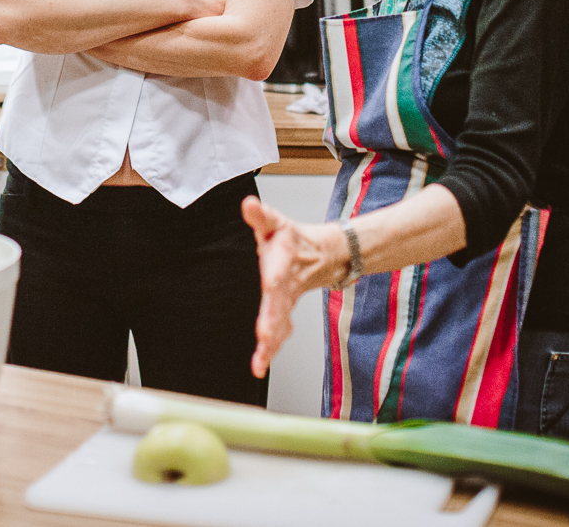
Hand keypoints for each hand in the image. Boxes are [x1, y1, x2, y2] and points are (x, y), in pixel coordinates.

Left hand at [243, 195, 345, 377]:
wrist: (321, 255)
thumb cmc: (289, 238)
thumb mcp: (276, 222)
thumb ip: (260, 215)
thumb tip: (247, 203)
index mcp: (284, 258)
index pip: (279, 265)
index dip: (275, 274)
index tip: (270, 283)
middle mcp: (286, 283)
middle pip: (280, 302)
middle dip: (273, 319)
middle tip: (264, 334)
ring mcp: (287, 301)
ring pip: (281, 323)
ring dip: (272, 341)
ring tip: (261, 358)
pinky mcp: (284, 313)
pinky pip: (279, 333)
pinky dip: (270, 350)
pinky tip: (260, 365)